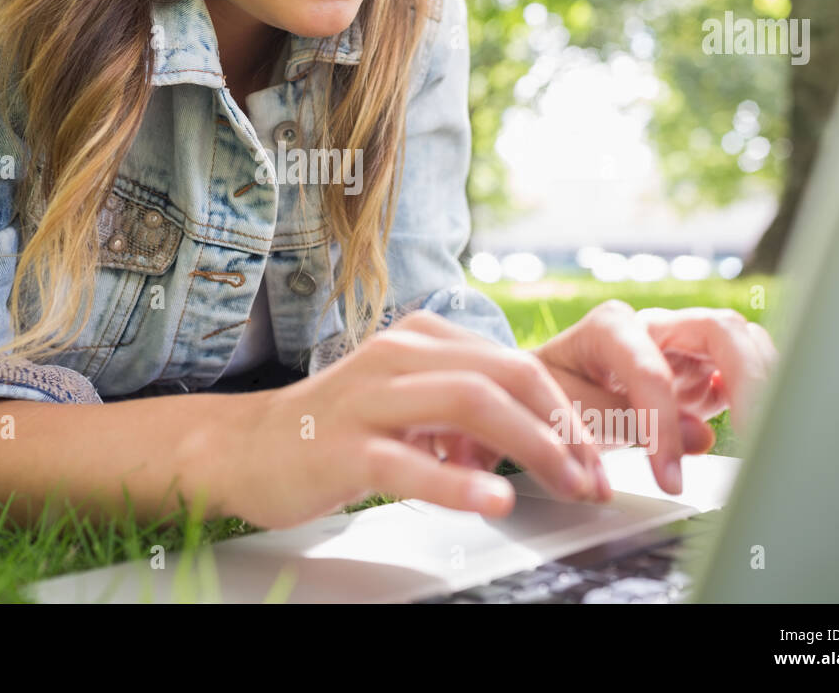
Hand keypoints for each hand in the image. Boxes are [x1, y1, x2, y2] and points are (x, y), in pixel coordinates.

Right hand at [210, 309, 611, 529]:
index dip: (565, 411)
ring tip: (565, 485)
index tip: (594, 458)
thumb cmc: (334, 429)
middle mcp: (396, 355)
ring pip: (468, 402)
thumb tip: (542, 433)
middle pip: (502, 375)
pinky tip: (494, 501)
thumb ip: (463, 400)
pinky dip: (458, 482)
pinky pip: (408, 462)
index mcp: (418, 338)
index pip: (513, 363)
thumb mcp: (405, 397)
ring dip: (532, 447)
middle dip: (562, 428)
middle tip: (592, 478)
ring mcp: (367, 398)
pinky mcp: (342, 447)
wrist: (245, 447)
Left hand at [531, 300, 778, 495]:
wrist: (539, 393)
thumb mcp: (566, 413)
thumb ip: (624, 423)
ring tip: (765, 434)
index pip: (650, 371)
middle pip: (720, 330)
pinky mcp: (701, 371)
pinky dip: (758, 395)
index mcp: (611, 327)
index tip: (667, 478)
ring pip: (742, 343)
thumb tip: (701, 438)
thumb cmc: (548, 397)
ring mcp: (683, 345)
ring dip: (761, 384)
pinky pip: (742, 372)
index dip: (663, 425)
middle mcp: (656, 326)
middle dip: (746, 380)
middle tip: (755, 437)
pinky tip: (760, 427)